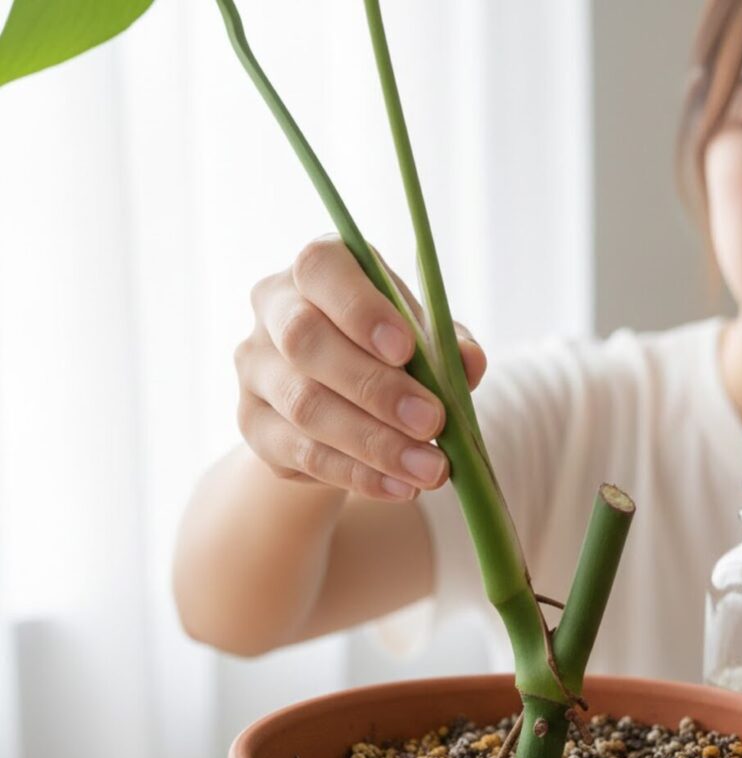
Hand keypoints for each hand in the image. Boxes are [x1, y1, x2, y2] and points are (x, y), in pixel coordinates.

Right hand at [236, 234, 486, 500]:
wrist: (340, 399)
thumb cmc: (389, 352)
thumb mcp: (424, 339)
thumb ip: (448, 345)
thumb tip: (469, 363)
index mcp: (316, 269)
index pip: (321, 270)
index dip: (361, 310)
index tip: (407, 350)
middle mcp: (274, 310)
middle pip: (306, 342)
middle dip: (376, 388)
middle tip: (433, 422)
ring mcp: (256, 369)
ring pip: (305, 406)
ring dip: (374, 443)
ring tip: (430, 468)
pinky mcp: (254, 425)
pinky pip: (303, 454)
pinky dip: (359, 474)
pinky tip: (402, 487)